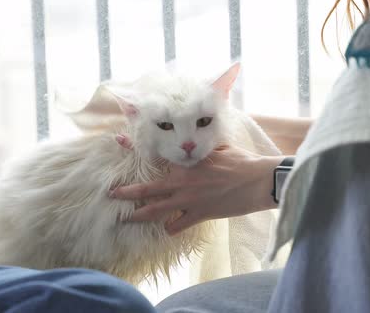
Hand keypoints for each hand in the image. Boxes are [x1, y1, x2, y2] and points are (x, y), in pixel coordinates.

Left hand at [111, 134, 281, 234]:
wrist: (258, 180)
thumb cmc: (241, 161)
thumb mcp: (218, 148)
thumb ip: (201, 148)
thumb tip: (197, 142)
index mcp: (185, 162)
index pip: (154, 153)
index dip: (133, 146)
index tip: (118, 141)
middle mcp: (181, 182)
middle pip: (146, 190)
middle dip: (125, 193)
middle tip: (111, 194)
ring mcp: (188, 200)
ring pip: (155, 211)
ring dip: (139, 216)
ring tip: (127, 219)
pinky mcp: (199, 215)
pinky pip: (176, 226)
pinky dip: (171, 228)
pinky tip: (169, 228)